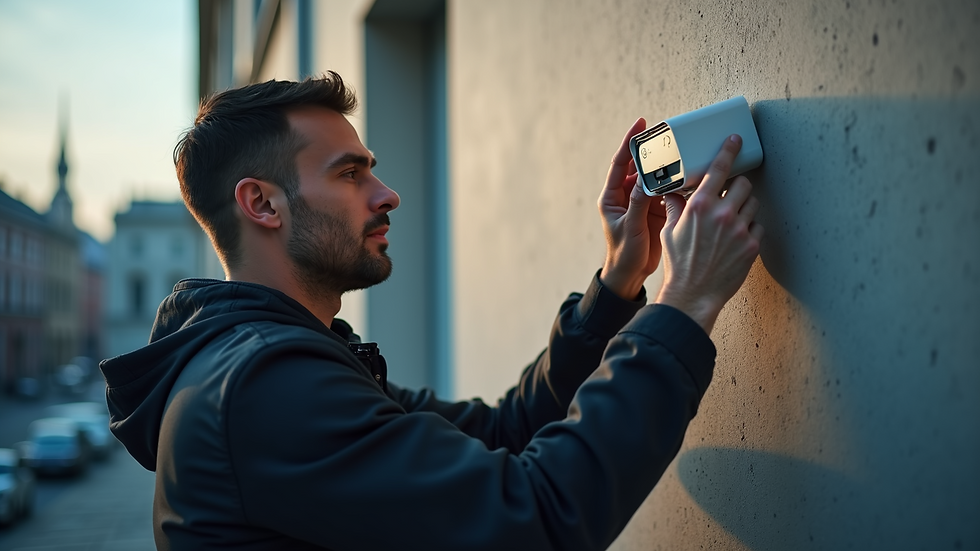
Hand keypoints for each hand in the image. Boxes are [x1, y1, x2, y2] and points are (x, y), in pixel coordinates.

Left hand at [598, 118, 667, 299]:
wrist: (631, 275)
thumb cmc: (623, 254)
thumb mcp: (630, 227)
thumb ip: (638, 202)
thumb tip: (645, 178)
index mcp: (612, 197)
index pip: (620, 163)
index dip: (629, 143)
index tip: (640, 125)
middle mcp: (626, 195)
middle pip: (639, 166)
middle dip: (651, 149)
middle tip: (666, 133)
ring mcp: (641, 202)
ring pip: (655, 177)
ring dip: (666, 165)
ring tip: (681, 150)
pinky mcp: (655, 210)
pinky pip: (667, 191)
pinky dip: (676, 183)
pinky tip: (688, 175)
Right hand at [656, 135, 764, 332]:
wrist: (692, 294)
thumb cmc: (679, 264)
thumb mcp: (670, 231)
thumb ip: (675, 207)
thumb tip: (672, 193)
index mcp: (699, 206)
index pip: (719, 168)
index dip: (729, 150)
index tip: (736, 140)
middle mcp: (721, 214)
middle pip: (743, 184)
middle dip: (737, 187)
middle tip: (730, 196)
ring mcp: (739, 229)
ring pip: (752, 204)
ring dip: (743, 208)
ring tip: (730, 221)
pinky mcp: (751, 245)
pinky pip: (757, 226)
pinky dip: (749, 229)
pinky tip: (736, 240)